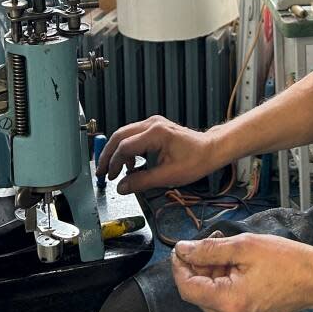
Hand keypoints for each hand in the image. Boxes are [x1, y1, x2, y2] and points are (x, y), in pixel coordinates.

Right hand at [96, 114, 222, 193]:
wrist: (210, 150)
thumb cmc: (196, 160)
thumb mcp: (168, 176)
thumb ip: (142, 181)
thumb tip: (122, 187)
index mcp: (156, 133)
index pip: (125, 146)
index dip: (114, 163)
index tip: (110, 177)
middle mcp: (152, 124)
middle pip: (119, 136)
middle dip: (108, 155)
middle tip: (102, 172)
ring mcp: (153, 124)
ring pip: (124, 135)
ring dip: (117, 152)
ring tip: (115, 171)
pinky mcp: (154, 127)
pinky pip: (133, 136)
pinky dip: (127, 150)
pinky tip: (131, 165)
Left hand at [171, 231, 312, 311]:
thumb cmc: (286, 261)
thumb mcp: (244, 246)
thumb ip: (208, 249)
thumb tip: (182, 250)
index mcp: (229, 303)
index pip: (187, 288)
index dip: (179, 266)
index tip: (181, 247)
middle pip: (197, 293)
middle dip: (199, 266)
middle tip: (214, 241)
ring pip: (208, 296)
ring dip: (211, 273)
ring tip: (229, 252)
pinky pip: (221, 302)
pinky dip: (222, 283)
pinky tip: (235, 266)